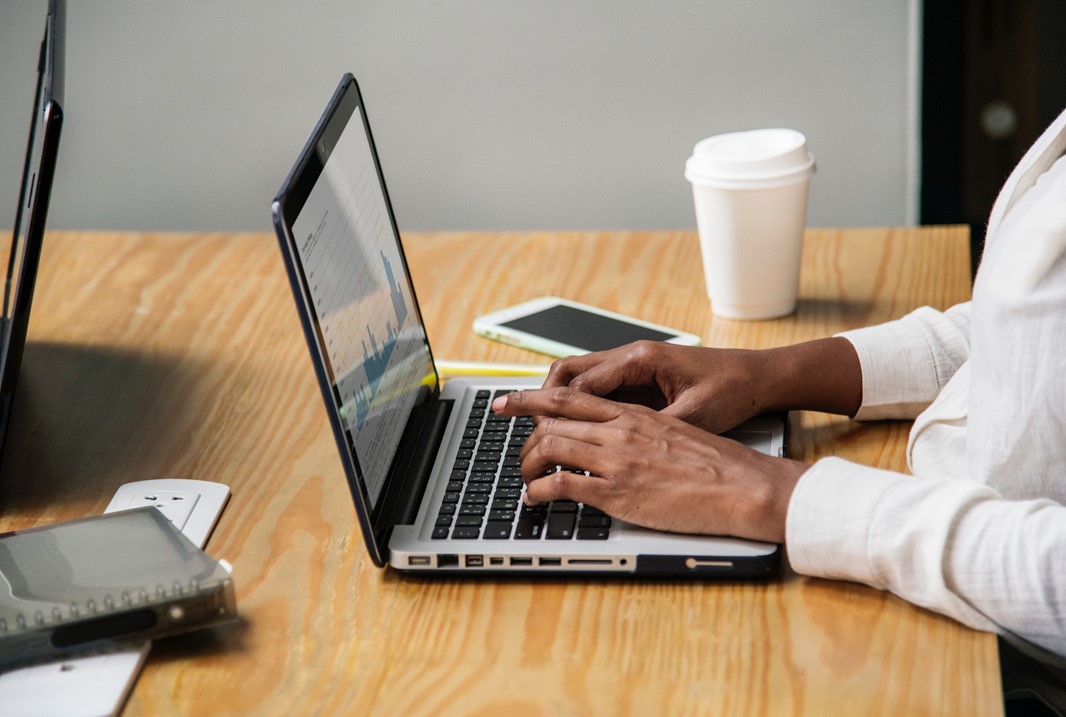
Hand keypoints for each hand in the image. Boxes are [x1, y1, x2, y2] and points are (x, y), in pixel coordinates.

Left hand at [492, 387, 807, 543]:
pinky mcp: (619, 492)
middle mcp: (620, 430)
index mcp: (634, 414)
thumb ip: (642, 431)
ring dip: (527, 463)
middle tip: (510, 440)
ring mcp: (617, 460)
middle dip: (521, 429)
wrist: (743, 485)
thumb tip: (620, 439)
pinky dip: (539, 491)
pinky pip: (562, 484)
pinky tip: (535, 498)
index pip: (571, 397)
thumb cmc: (718, 464)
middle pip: (552, 418)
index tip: (511, 401)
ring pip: (550, 447)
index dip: (533, 398)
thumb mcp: (676, 431)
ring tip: (525, 476)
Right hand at [541, 337, 862, 433]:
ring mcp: (634, 369)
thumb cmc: (731, 389)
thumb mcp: (693, 416)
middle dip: (541, 397)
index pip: (579, 381)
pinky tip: (571, 431)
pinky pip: (599, 392)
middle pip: (568, 373)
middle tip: (515, 418)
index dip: (551, 406)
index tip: (532, 426)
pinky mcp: (641, 381)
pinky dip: (580, 408)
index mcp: (639, 360)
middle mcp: (631, 358)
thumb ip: (653, 430)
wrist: (760, 377)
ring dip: (558, 403)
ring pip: (580, 381)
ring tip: (535, 428)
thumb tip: (616, 452)